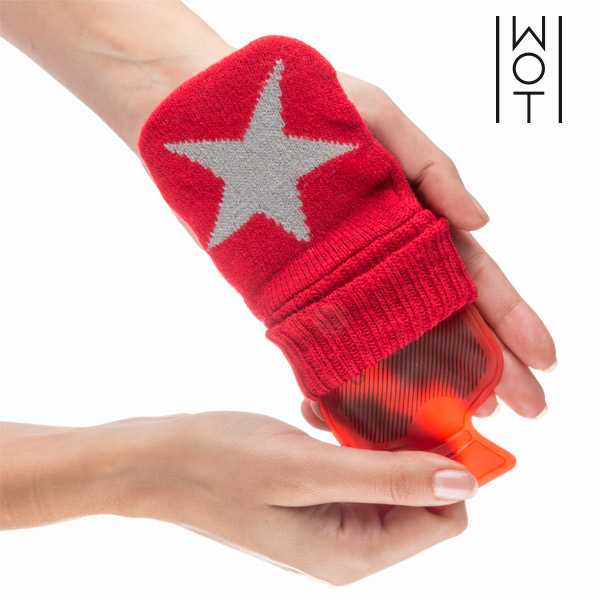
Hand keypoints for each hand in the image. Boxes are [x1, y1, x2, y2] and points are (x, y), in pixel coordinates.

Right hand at [0, 413, 475, 583]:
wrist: (156, 461)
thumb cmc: (220, 463)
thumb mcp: (307, 469)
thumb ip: (388, 479)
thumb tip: (464, 482)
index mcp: (355, 550)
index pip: (445, 515)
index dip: (446, 466)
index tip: (428, 415)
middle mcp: (349, 544)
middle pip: (418, 493)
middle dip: (404, 445)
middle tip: (371, 404)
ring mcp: (330, 521)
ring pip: (386, 474)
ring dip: (370, 435)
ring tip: (331, 410)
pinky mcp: (313, 497)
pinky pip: (354, 466)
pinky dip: (345, 436)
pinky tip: (316, 415)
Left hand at [302, 74, 555, 429]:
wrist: (223, 123)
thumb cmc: (307, 107)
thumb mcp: (377, 116)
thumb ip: (431, 164)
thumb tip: (483, 220)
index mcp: (414, 217)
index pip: (473, 272)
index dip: (510, 314)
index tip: (543, 357)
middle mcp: (386, 257)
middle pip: (447, 315)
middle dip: (490, 360)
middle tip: (525, 407)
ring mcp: (345, 281)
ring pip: (399, 337)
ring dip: (434, 377)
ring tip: (469, 415)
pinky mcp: (299, 296)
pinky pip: (334, 342)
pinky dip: (355, 376)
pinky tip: (378, 410)